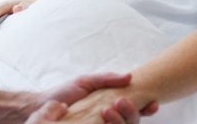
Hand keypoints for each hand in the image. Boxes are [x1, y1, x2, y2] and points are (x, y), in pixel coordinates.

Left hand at [35, 73, 157, 122]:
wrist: (43, 107)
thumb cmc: (65, 94)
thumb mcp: (86, 81)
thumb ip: (108, 79)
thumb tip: (130, 77)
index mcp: (113, 107)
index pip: (138, 110)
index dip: (148, 108)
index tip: (153, 102)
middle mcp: (111, 120)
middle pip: (133, 122)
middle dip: (132, 113)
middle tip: (119, 101)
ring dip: (120, 121)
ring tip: (105, 109)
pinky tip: (103, 119)